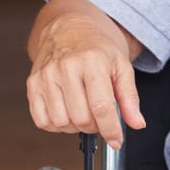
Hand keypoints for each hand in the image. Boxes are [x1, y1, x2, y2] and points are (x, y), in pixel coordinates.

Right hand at [27, 4, 146, 148]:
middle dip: (95, 126)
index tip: (116, 140)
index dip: (110, 129)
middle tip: (98, 116)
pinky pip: (42, 121)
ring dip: (75, 126)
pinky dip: (56, 124)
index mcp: (91, 61)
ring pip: (61, 122)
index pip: (101, 106)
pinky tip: (65, 111)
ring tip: (81, 111)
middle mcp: (65, 67)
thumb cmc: (94, 48)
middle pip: (81, 119)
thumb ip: (130, 97)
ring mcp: (46, 75)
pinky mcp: (32, 84)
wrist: (66, 29)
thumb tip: (136, 123)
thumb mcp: (121, 66)